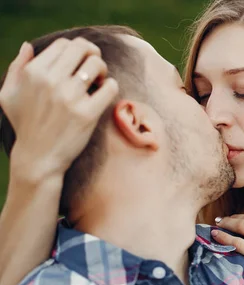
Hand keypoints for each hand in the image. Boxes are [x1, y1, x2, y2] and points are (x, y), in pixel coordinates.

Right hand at [0, 38, 118, 180]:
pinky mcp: (87, 113)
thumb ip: (17, 68)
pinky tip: (104, 94)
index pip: (64, 44)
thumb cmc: (25, 126)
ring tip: (99, 83)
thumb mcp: (8, 95)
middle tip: (94, 70)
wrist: (38, 159)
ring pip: (97, 64)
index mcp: (33, 72)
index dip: (76, 49)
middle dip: (92, 55)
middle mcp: (51, 81)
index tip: (80, 63)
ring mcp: (70, 97)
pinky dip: (111, 86)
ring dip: (102, 70)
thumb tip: (28, 46)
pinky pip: (110, 87)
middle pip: (83, 49)